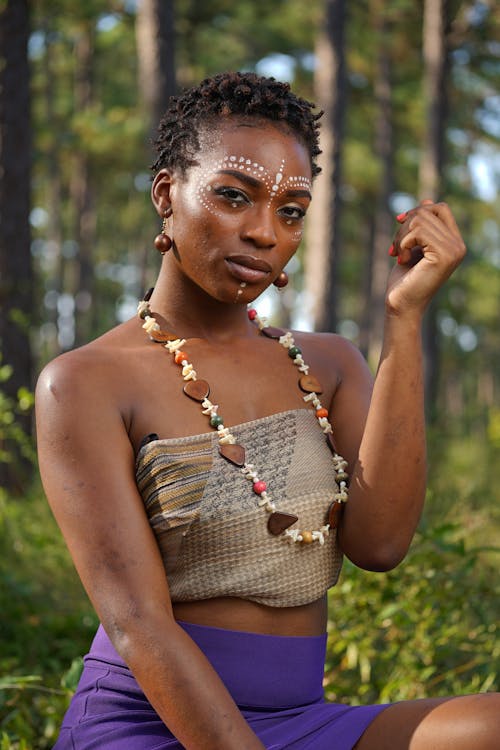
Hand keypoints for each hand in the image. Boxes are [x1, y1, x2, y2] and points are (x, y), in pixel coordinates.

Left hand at [386, 200, 465, 316]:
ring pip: (420, 219)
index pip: (440, 208)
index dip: (418, 210)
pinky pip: (418, 232)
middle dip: (405, 225)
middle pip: (428, 210)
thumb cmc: (404, 279)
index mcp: (454, 242)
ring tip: (397, 255)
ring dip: (400, 236)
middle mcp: (458, 245)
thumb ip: (421, 227)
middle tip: (395, 247)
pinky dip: (402, 243)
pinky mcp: (444, 255)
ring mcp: (454, 250)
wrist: (401, 305)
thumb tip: (427, 201)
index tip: (399, 222)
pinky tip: (401, 260)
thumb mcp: (412, 246)